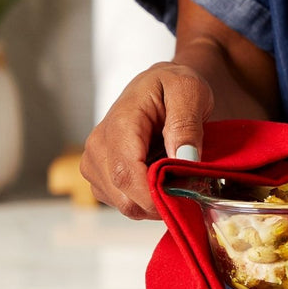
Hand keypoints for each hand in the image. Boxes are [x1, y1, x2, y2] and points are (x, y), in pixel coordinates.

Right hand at [81, 62, 214, 218]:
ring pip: (125, 205)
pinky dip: (147, 201)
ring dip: (155, 203)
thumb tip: (184, 159)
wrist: (161, 83)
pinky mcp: (101, 176)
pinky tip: (162, 181)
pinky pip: (125, 203)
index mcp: (119, 125)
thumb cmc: (175, 85)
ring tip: (177, 180)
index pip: (126, 174)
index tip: (185, 199)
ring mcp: (96, 163)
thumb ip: (186, 126)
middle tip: (191, 190)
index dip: (154, 197)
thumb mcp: (190, 93)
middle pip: (124, 197)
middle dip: (160, 203)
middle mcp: (98, 147)